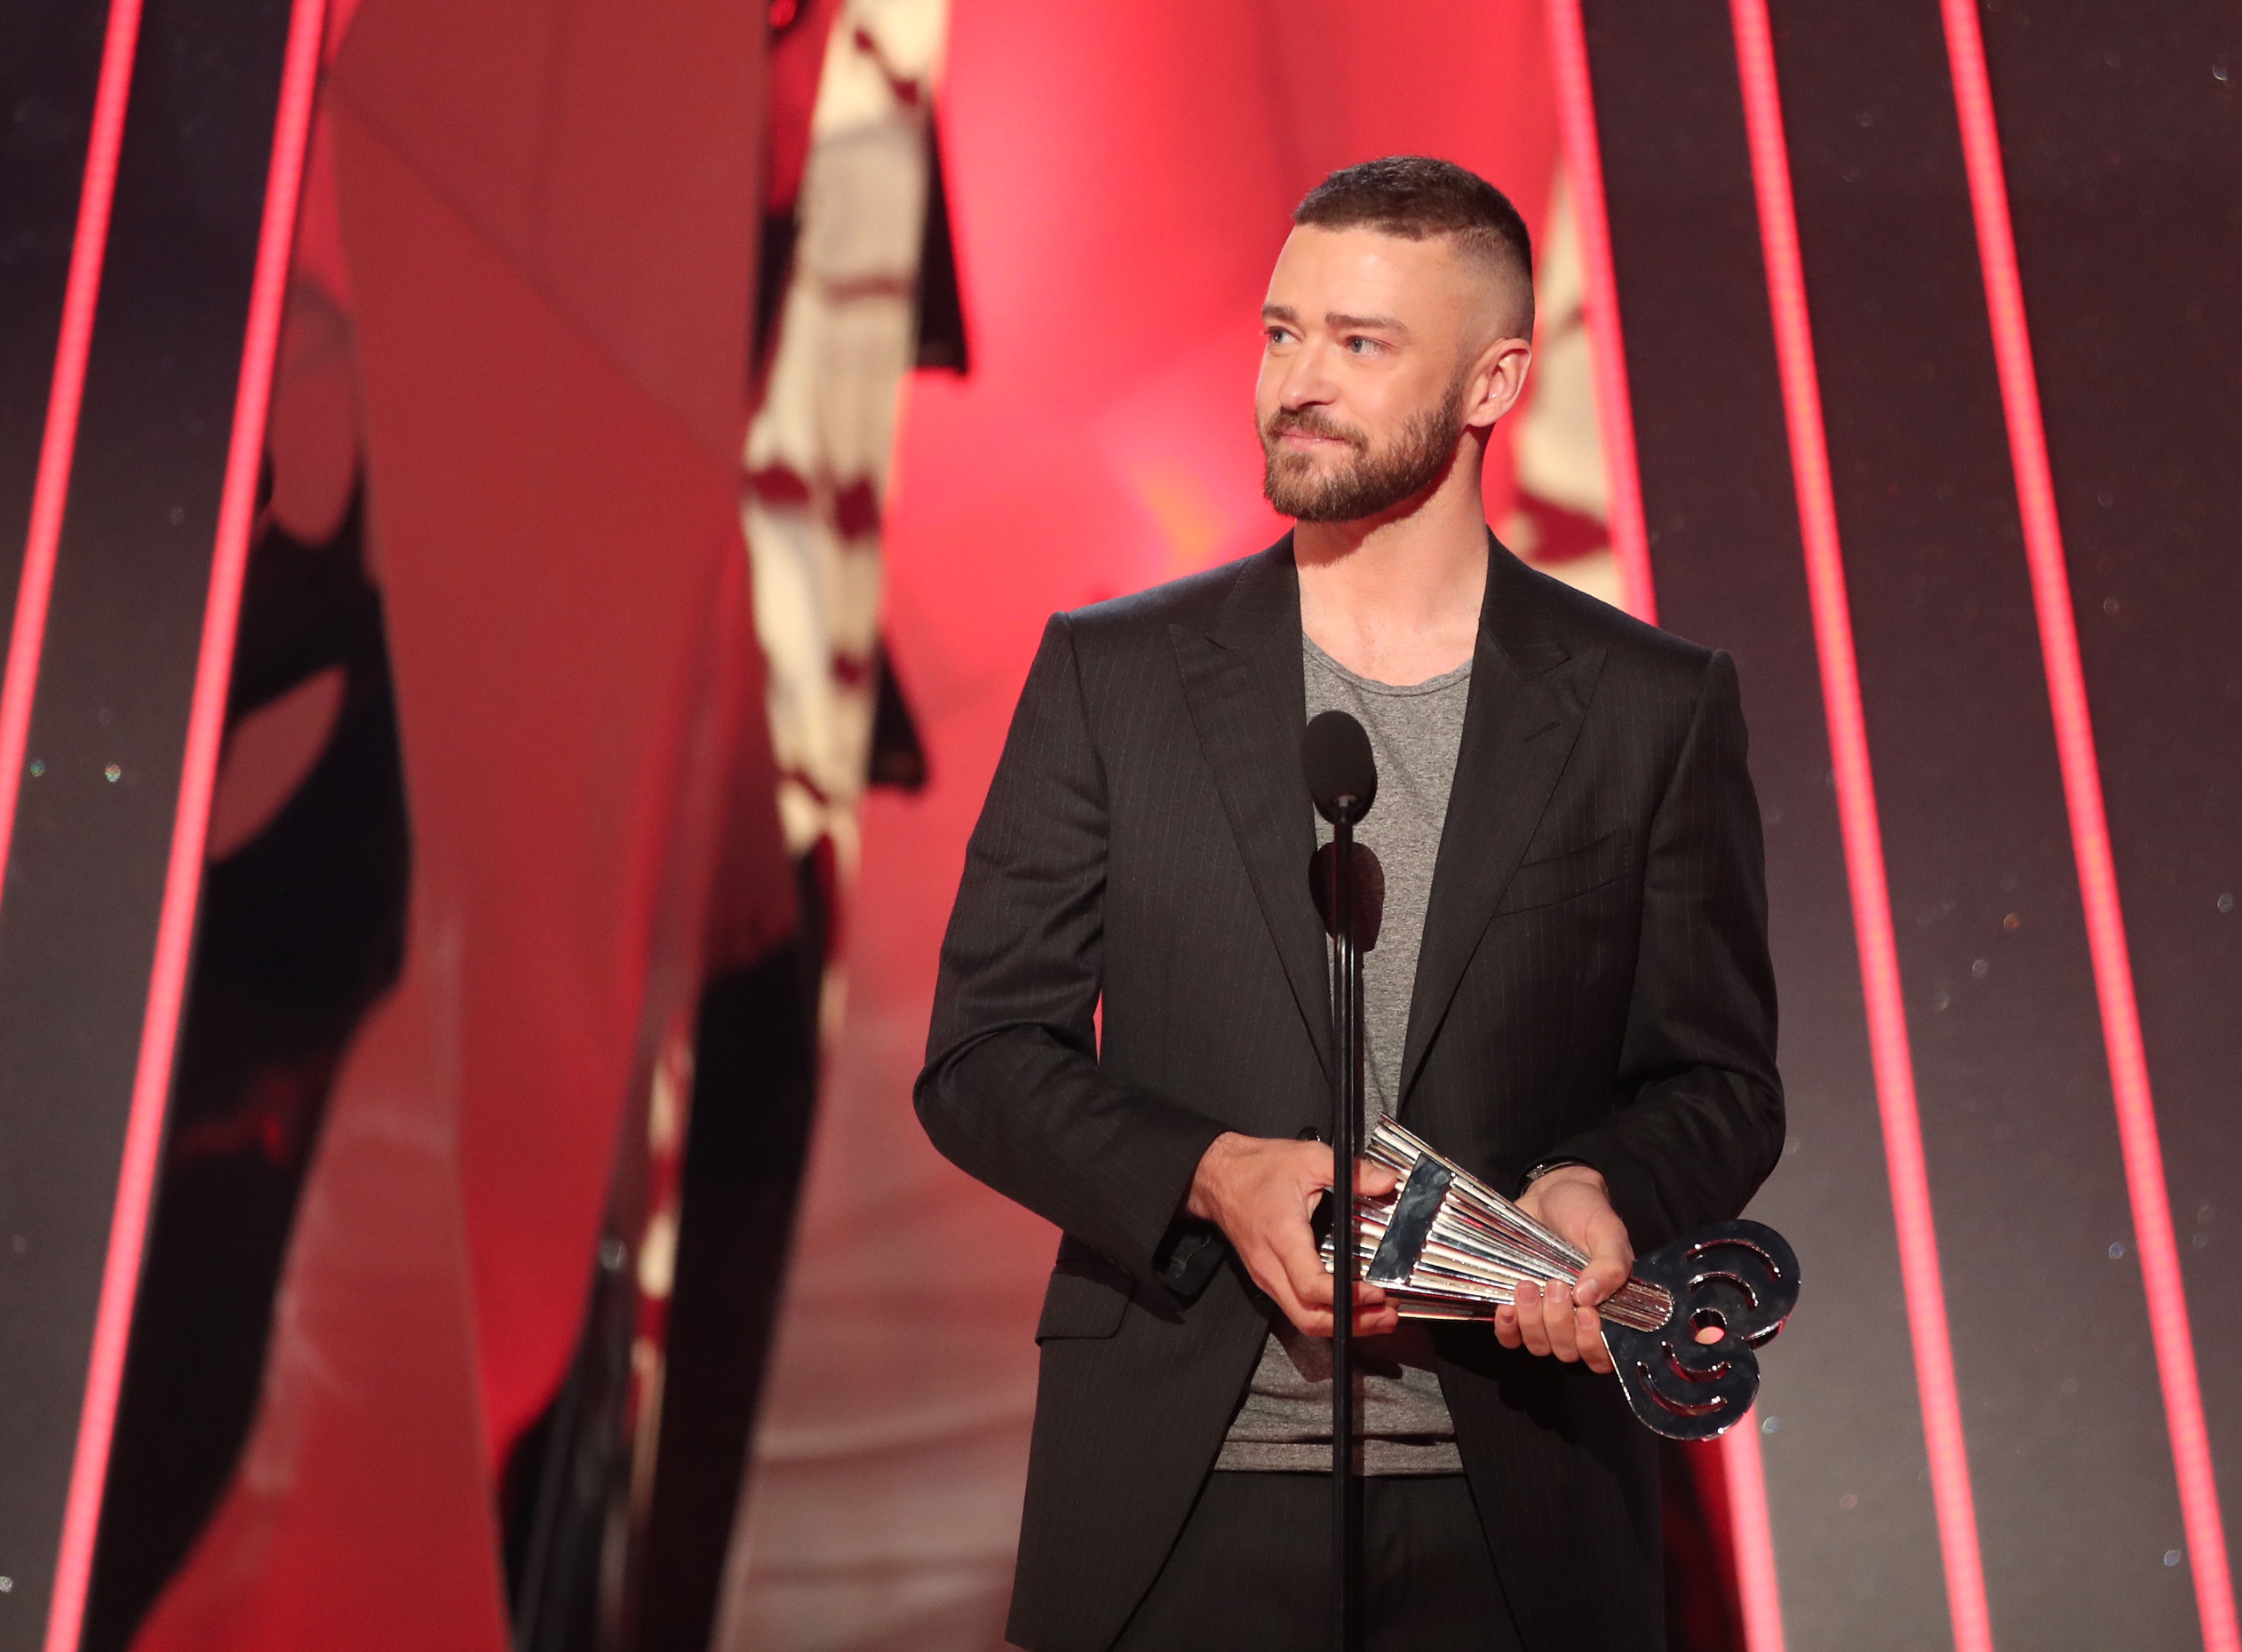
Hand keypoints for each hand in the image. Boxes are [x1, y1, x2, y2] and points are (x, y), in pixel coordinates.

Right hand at [1186, 1132, 1399, 1337]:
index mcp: (1282, 1237)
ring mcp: (1266, 1277)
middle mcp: (1271, 1265)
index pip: (1312, 1286)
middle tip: (1386, 1316)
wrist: (1218, 1176)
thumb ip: (1351, 1172)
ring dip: (1341, 1323)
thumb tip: (1384, 1182)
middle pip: (1309, 1318)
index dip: (1347, 1296)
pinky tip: (1349, 1304)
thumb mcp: (1309, 1158)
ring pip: (1303, 1319)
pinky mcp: (1267, 1278)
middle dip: (1351, 1323)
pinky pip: (1297, 1308)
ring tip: (1376, 1316)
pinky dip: (1326, 1313)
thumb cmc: (1257, 1170)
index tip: (1375, 1292)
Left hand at [1494, 1165, 1631, 1374]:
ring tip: (1528, 1285)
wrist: (1553, 1193)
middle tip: (1556, 1285)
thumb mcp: (1608, 1232)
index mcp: (1608, 1310)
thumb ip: (1610, 1265)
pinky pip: (1509, 1337)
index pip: (1602, 1356)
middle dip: (1558, 1323)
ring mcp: (1544, 1316)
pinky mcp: (1517, 1307)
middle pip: (1566, 1351)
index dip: (1592, 1346)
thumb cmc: (1587, 1212)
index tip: (1586, 1314)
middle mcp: (1575, 1320)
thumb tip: (1589, 1297)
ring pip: (1538, 1345)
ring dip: (1531, 1321)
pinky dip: (1506, 1328)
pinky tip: (1506, 1307)